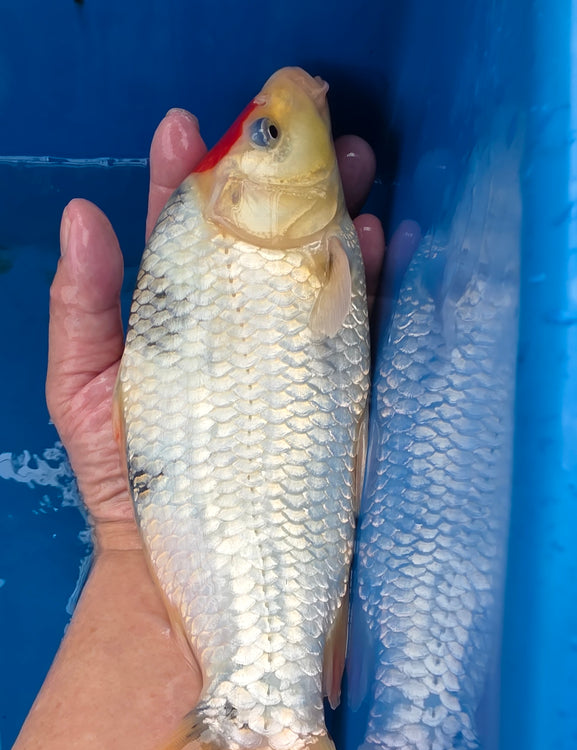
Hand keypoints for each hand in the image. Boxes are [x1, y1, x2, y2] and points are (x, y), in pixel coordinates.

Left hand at [47, 112, 386, 549]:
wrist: (181, 560)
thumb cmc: (125, 477)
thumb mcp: (82, 390)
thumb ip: (81, 310)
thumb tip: (80, 216)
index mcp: (174, 312)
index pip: (182, 229)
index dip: (186, 175)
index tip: (185, 129)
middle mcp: (233, 322)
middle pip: (258, 237)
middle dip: (280, 178)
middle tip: (298, 127)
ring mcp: (282, 354)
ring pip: (311, 267)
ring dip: (334, 211)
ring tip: (352, 165)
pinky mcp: (325, 389)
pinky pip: (349, 324)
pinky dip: (364, 278)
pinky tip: (372, 239)